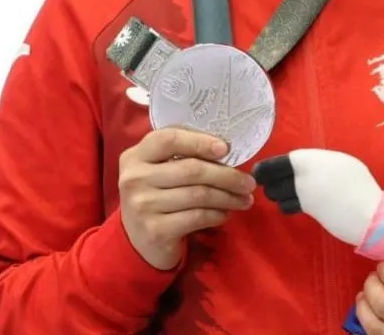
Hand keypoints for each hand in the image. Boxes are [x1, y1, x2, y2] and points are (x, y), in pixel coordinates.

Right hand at [118, 127, 256, 269]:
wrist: (137, 243)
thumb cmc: (155, 198)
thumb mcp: (158, 172)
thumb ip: (181, 157)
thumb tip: (225, 150)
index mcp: (135, 156)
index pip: (169, 139)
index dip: (200, 141)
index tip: (226, 148)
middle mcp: (134, 179)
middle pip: (191, 169)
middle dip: (226, 175)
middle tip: (248, 182)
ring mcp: (143, 206)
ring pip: (198, 195)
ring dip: (228, 197)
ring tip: (244, 199)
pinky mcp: (156, 230)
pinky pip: (198, 217)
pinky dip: (218, 214)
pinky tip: (226, 214)